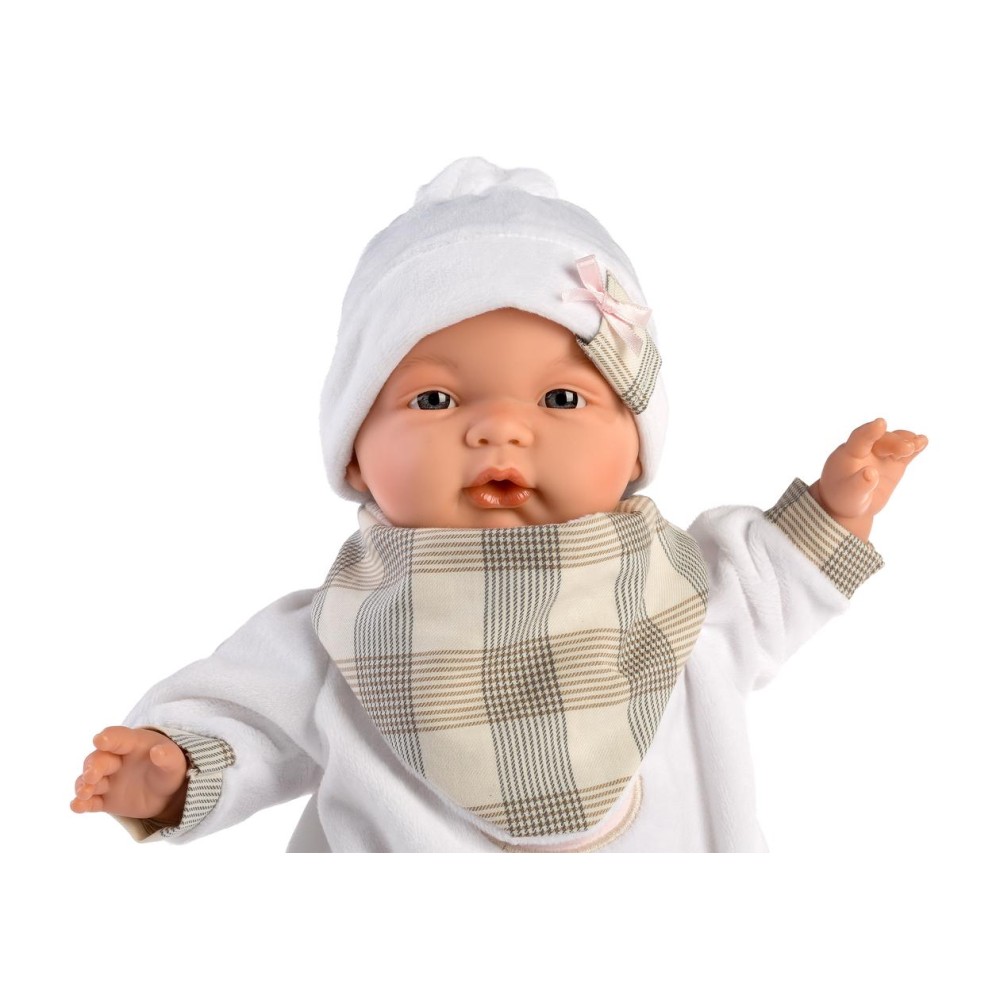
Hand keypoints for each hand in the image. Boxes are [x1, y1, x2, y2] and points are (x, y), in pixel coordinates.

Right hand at [70, 726, 187, 824]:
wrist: (167, 793)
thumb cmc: (169, 769)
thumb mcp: (174, 763)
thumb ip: (168, 757)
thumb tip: (158, 751)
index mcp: (132, 744)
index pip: (118, 737)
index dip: (109, 738)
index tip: (100, 740)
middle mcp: (115, 760)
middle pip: (98, 759)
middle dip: (93, 766)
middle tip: (92, 775)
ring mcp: (108, 779)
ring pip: (89, 780)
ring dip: (83, 785)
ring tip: (84, 792)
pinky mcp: (104, 799)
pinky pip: (90, 801)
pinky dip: (82, 803)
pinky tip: (77, 806)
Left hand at [810, 417, 927, 539]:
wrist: (850, 504)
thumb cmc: (844, 498)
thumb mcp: (849, 495)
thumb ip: (859, 485)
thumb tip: (871, 473)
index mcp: (848, 455)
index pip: (859, 439)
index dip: (869, 431)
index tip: (881, 423)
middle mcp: (865, 450)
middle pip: (882, 441)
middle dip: (895, 442)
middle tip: (907, 449)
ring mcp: (880, 455)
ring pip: (895, 443)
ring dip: (907, 441)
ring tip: (919, 442)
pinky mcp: (893, 462)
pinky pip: (905, 453)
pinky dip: (915, 447)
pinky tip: (923, 441)